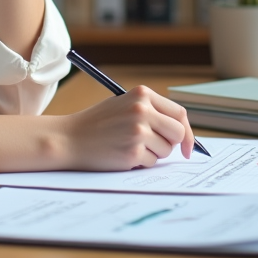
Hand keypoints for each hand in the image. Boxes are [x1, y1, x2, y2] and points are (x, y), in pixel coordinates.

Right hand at [56, 85, 194, 170]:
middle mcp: (142, 110)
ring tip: (130, 146)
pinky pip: (151, 162)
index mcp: (142, 94)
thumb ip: (151, 111)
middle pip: (178, 133)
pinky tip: (122, 154)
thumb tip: (182, 132)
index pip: (179, 113)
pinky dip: (140, 163)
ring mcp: (138, 131)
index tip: (188, 146)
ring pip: (166, 150)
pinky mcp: (132, 152)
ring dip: (153, 154)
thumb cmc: (97, 123)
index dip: (187, 131)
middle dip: (172, 144)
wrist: (69, 138)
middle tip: (156, 147)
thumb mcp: (124, 104)